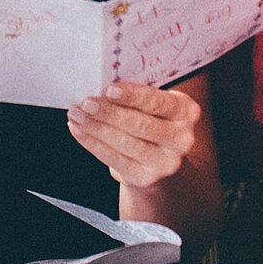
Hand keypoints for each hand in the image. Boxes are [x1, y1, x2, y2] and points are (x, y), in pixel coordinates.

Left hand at [68, 80, 201, 188]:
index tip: (109, 90)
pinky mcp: (146, 178)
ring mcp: (165, 162)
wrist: (162, 164)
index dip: (133, 96)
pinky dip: (92, 143)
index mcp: (186, 112)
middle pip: (140, 124)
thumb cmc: (153, 124)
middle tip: (86, 103)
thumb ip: (138, 97)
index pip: (157, 101)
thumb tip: (101, 85)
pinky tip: (79, 131)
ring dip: (95, 127)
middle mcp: (181, 138)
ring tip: (76, 115)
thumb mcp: (156, 108)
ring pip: (125, 142)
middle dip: (109, 113)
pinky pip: (114, 159)